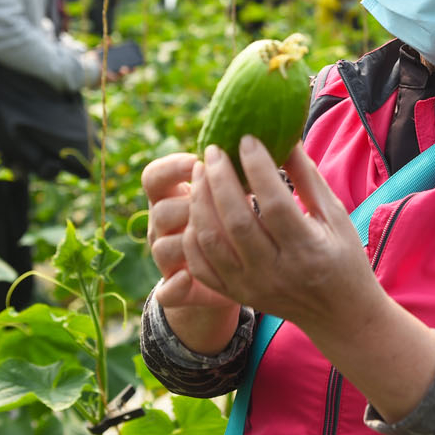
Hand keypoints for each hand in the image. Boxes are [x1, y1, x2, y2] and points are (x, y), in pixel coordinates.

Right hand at [144, 153, 239, 316]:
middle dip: (191, 204)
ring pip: (163, 247)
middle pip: (160, 210)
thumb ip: (241, 172)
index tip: (199, 160)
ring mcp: (168, 259)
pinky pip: (167, 291)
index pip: (154, 177)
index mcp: (172, 197)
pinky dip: (174, 286)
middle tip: (226, 201)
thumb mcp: (237, 194)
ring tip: (223, 233)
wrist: (237, 271)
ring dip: (189, 238)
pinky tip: (187, 276)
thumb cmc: (240, 220)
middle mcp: (164, 227)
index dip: (170, 168)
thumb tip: (280, 143)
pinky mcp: (178, 290)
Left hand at [182, 138, 378, 333]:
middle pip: (236, 221)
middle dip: (219, 179)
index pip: (275, 204)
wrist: (338, 315)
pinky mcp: (236, 294)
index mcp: (307, 250)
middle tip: (213, 149)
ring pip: (211, 241)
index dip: (258, 168)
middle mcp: (275, 272)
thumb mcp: (336, 216)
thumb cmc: (343, 257)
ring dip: (200, 201)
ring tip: (201, 171)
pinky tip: (198, 207)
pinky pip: (201, 264)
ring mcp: (250, 286)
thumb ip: (308, 178)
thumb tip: (285, 137)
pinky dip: (194, 233)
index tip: (247, 139)